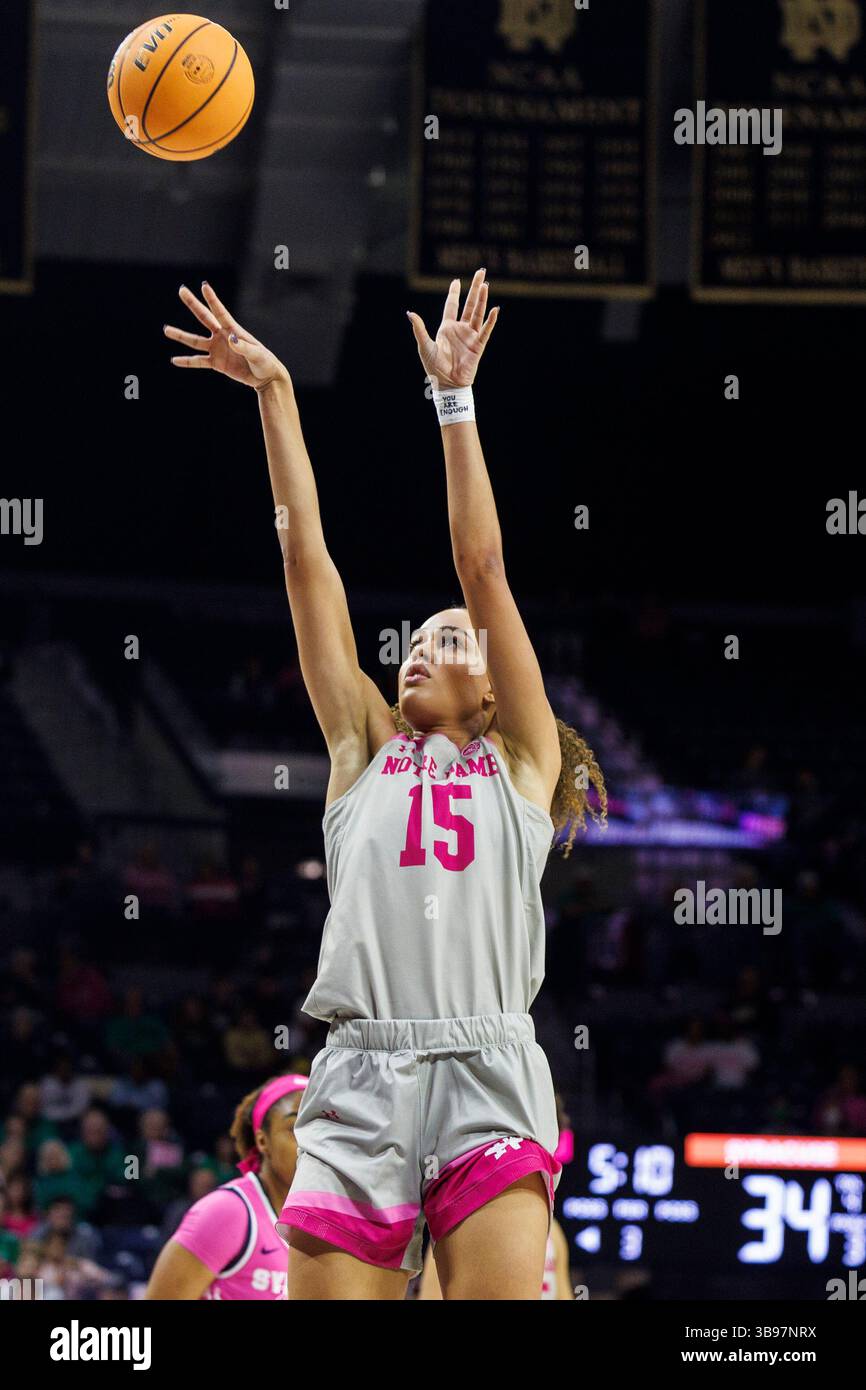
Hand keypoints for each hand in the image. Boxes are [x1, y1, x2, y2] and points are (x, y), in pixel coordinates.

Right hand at [164, 283, 288, 390]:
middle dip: (193, 304)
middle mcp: (222, 336)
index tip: (204, 286)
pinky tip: (174, 360)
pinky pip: (198, 361)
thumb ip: (244, 347)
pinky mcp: (216, 363)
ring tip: (166, 330)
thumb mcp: (257, 355)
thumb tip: (231, 339)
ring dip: (181, 335)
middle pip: (204, 318)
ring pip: (195, 341)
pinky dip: (187, 361)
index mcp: (234, 330)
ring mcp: (217, 349)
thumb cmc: (264, 362)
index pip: (220, 312)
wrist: (265, 377)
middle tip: (182, 290)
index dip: (212, 299)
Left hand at [407, 268, 498, 389]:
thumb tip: (410, 313)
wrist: (447, 384)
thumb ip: (419, 329)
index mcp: (447, 328)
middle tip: (481, 272)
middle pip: (469, 304)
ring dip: (482, 299)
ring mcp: (470, 336)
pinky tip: (494, 309)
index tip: (456, 280)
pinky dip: (490, 320)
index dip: (454, 293)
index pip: (452, 306)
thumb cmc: (435, 368)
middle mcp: (460, 329)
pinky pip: (485, 330)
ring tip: (485, 284)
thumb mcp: (424, 345)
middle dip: (475, 288)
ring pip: (478, 313)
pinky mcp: (478, 346)